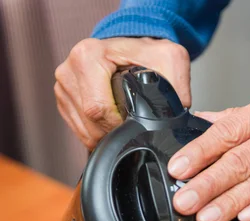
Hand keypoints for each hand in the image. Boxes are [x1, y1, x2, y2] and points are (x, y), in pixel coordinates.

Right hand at [55, 37, 190, 149]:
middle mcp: (69, 70)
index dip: (119, 126)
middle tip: (131, 126)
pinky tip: (110, 123)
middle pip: (90, 124)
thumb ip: (176, 85)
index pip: (98, 109)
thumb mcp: (169, 59)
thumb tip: (179, 115)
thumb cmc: (145, 52)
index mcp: (88, 57)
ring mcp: (63, 87)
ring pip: (84, 132)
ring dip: (105, 136)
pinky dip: (96, 133)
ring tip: (122, 123)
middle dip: (113, 133)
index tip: (134, 124)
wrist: (130, 47)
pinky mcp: (63, 101)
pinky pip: (79, 131)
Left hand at [168, 85, 249, 220]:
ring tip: (207, 217)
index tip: (179, 168)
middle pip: (242, 160)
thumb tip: (197, 124)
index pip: (229, 131)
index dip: (201, 151)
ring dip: (232, 202)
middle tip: (185, 201)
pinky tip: (247, 219)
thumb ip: (236, 120)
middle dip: (209, 183)